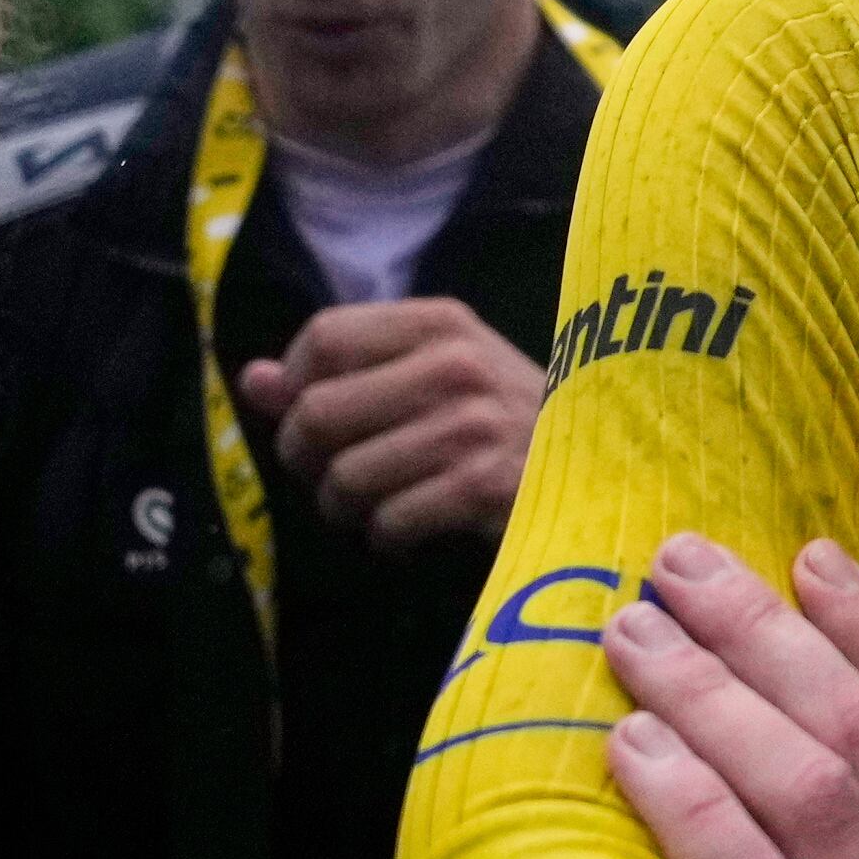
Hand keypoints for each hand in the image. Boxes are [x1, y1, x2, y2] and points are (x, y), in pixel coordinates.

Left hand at [236, 297, 542, 553]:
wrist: (606, 468)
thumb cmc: (506, 420)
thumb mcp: (435, 374)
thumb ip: (344, 371)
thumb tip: (252, 381)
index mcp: (442, 322)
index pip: (325, 335)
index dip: (295, 384)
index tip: (309, 416)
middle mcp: (456, 363)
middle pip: (318, 410)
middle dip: (305, 459)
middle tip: (332, 476)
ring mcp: (472, 424)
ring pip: (345, 475)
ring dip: (344, 507)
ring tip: (374, 506)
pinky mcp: (484, 485)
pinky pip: (388, 520)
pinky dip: (386, 536)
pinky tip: (409, 530)